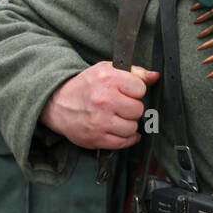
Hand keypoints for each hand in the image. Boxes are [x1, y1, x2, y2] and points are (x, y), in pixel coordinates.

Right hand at [40, 61, 159, 149]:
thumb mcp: (106, 70)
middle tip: (121, 105)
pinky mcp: (97, 138)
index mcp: (108, 79)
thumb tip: (155, 76)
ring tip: (118, 117)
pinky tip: (119, 129)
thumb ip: (133, 72)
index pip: (141, 89)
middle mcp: (104, 100)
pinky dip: (125, 138)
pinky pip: (124, 142)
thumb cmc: (85, 86)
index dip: (136, 90)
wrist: (57, 103)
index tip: (127, 92)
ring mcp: (100, 121)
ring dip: (128, 124)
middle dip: (132, 108)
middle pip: (138, 109)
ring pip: (133, 127)